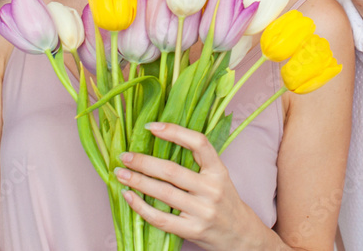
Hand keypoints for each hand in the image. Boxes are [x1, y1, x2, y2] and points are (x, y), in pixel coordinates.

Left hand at [114, 122, 266, 250]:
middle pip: (172, 171)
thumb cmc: (224, 201)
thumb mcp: (219, 176)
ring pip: (163, 193)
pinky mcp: (192, 230)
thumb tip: (159, 142)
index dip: (174, 132)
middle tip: (124, 156)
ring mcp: (202, 211)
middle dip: (143, 161)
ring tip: (121, 174)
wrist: (241, 235)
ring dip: (137, 182)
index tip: (150, 127)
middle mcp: (212, 189)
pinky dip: (141, 207)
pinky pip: (161, 218)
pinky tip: (129, 197)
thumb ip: (197, 162)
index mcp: (219, 170)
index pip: (198, 143)